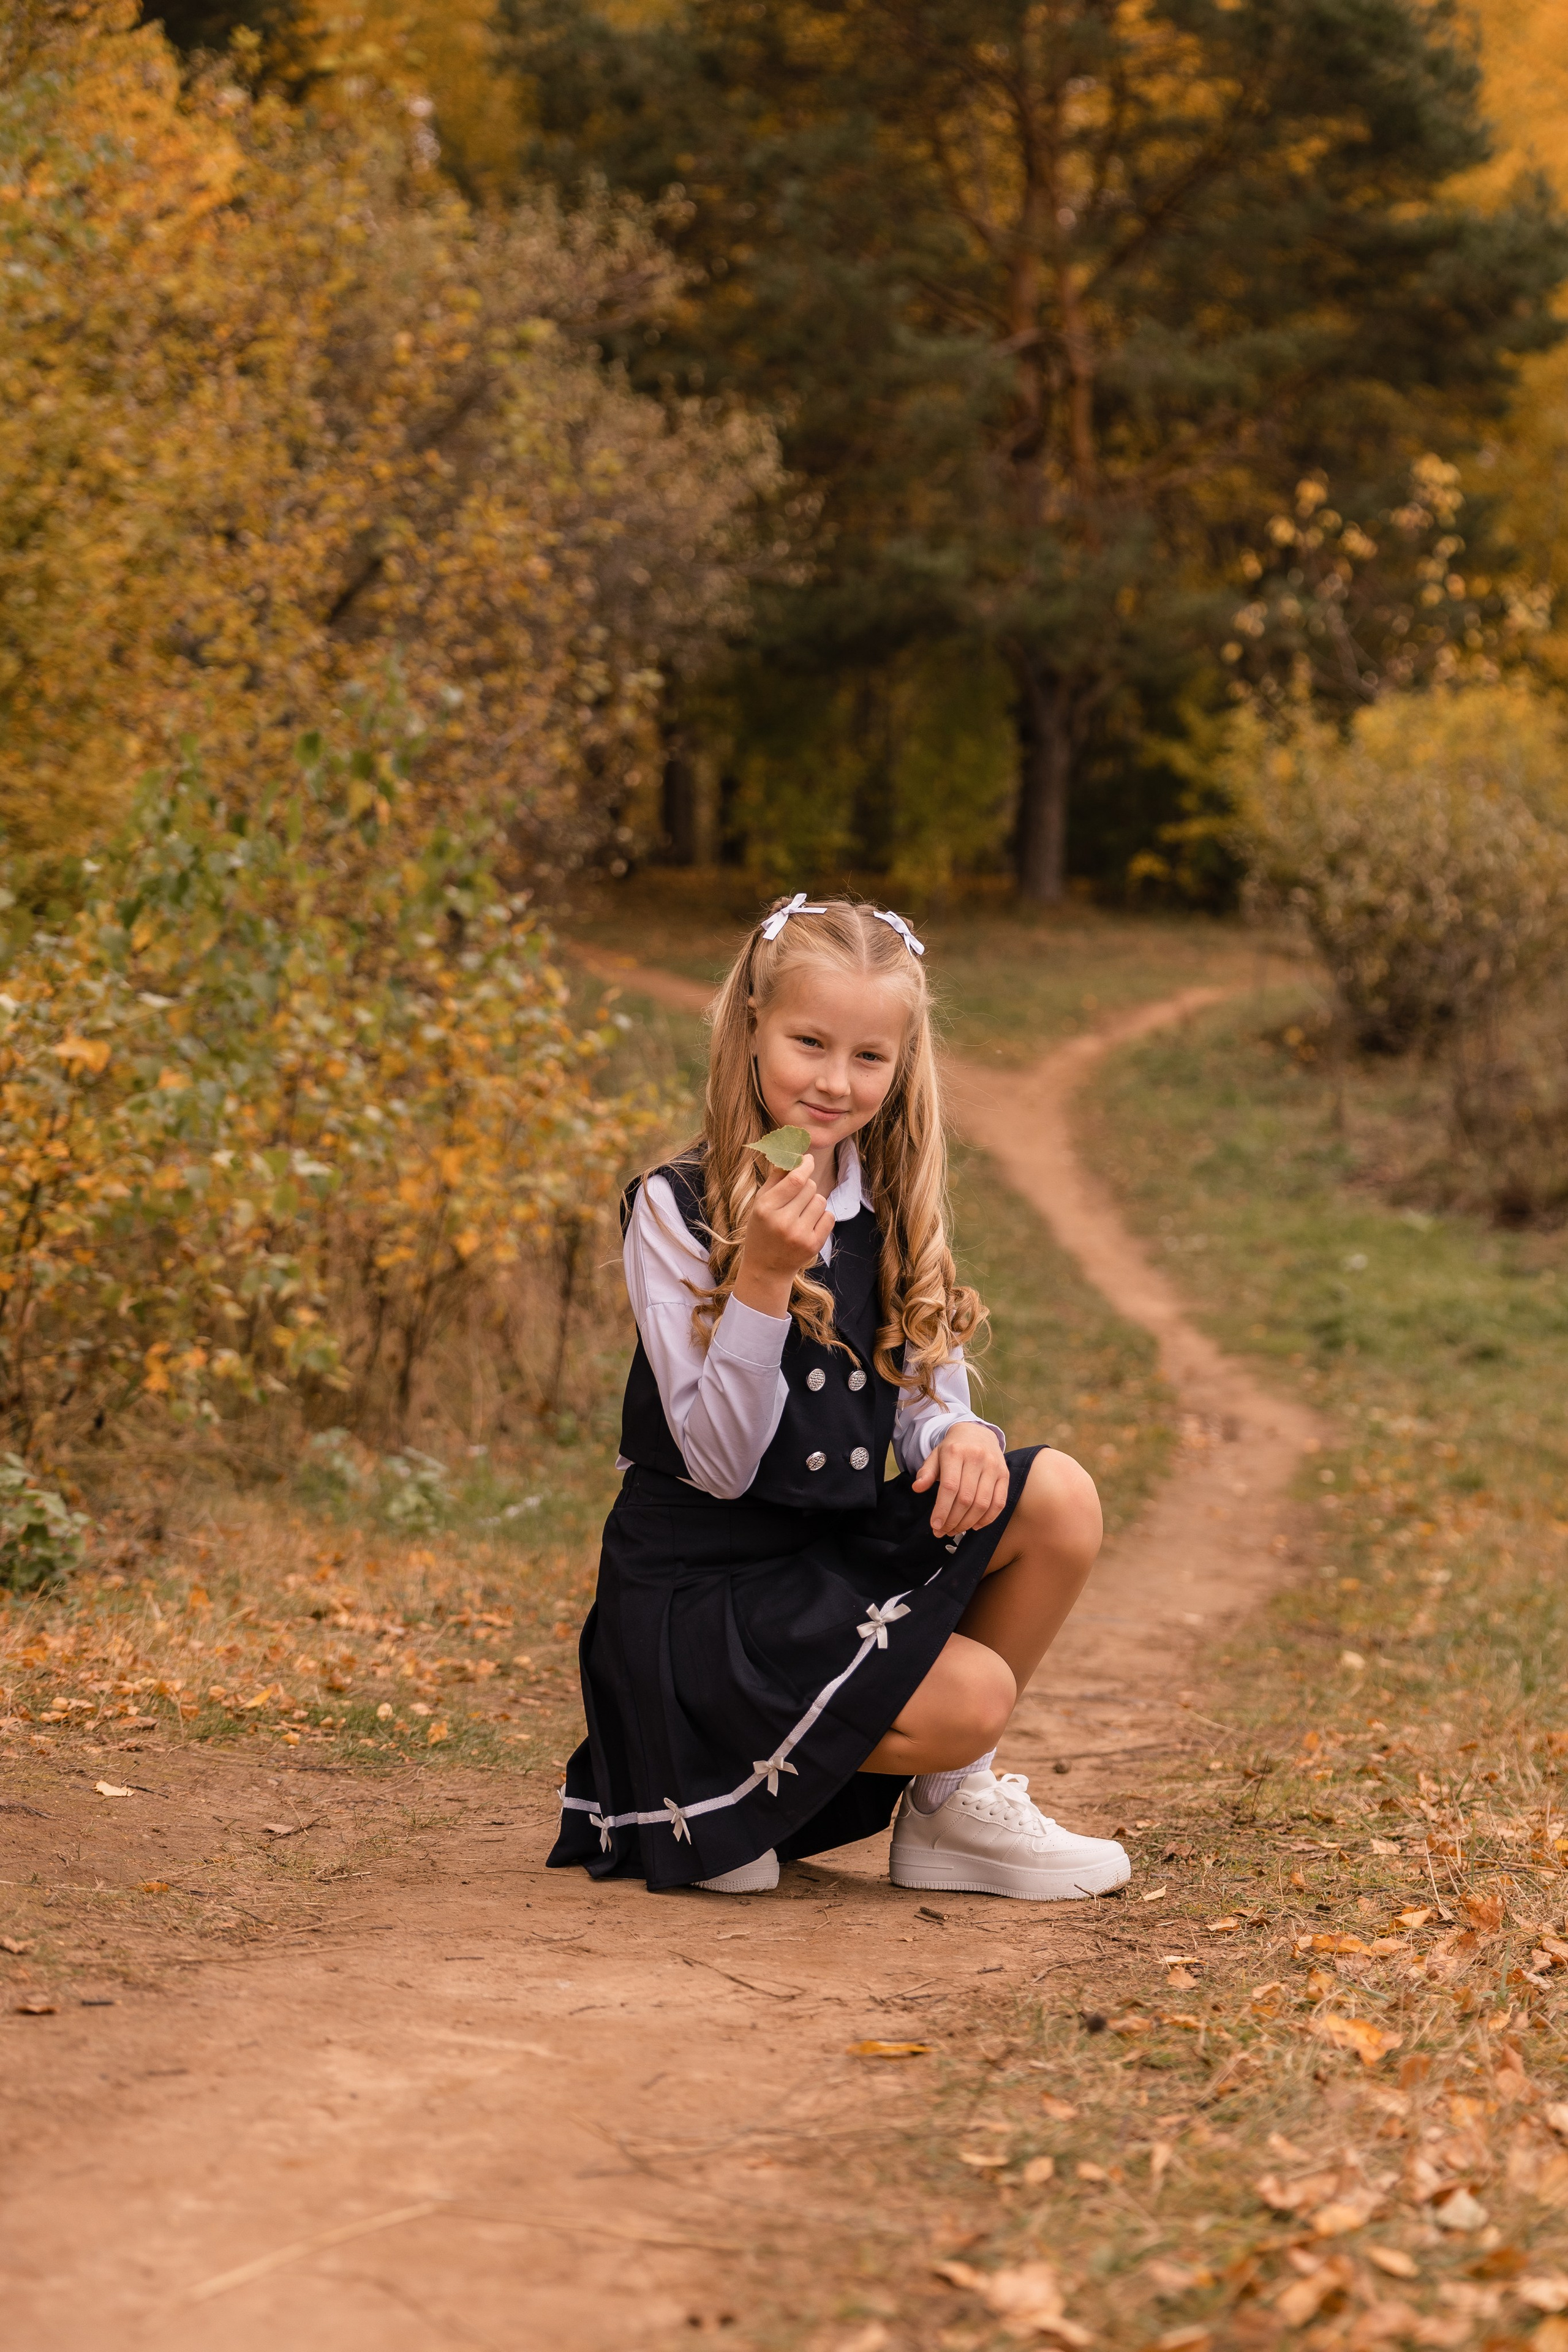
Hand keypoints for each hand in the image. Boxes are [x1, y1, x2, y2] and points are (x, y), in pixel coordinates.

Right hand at [732, 1154, 833, 1317]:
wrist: (766, 1269)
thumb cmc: (762, 1229)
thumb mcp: (761, 1203)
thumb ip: (776, 1177)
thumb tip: (793, 1152)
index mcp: (766, 1208)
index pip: (795, 1179)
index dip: (805, 1165)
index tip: (808, 1160)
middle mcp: (783, 1222)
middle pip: (810, 1187)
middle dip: (806, 1187)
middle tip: (796, 1198)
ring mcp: (799, 1235)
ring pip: (821, 1200)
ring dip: (813, 1202)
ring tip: (800, 1214)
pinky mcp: (813, 1245)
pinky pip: (829, 1216)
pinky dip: (821, 1217)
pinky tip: (808, 1224)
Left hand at [912, 1422, 1007, 1538]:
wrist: (977, 1433)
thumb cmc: (953, 1449)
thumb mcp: (936, 1455)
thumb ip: (926, 1472)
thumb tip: (917, 1488)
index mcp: (956, 1452)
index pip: (950, 1487)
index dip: (942, 1509)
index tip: (935, 1525)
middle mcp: (977, 1458)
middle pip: (966, 1498)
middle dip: (953, 1520)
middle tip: (943, 1531)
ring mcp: (994, 1467)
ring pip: (982, 1503)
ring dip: (968, 1522)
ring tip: (956, 1530)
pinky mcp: (1005, 1475)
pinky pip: (999, 1503)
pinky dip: (987, 1519)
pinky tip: (974, 1525)